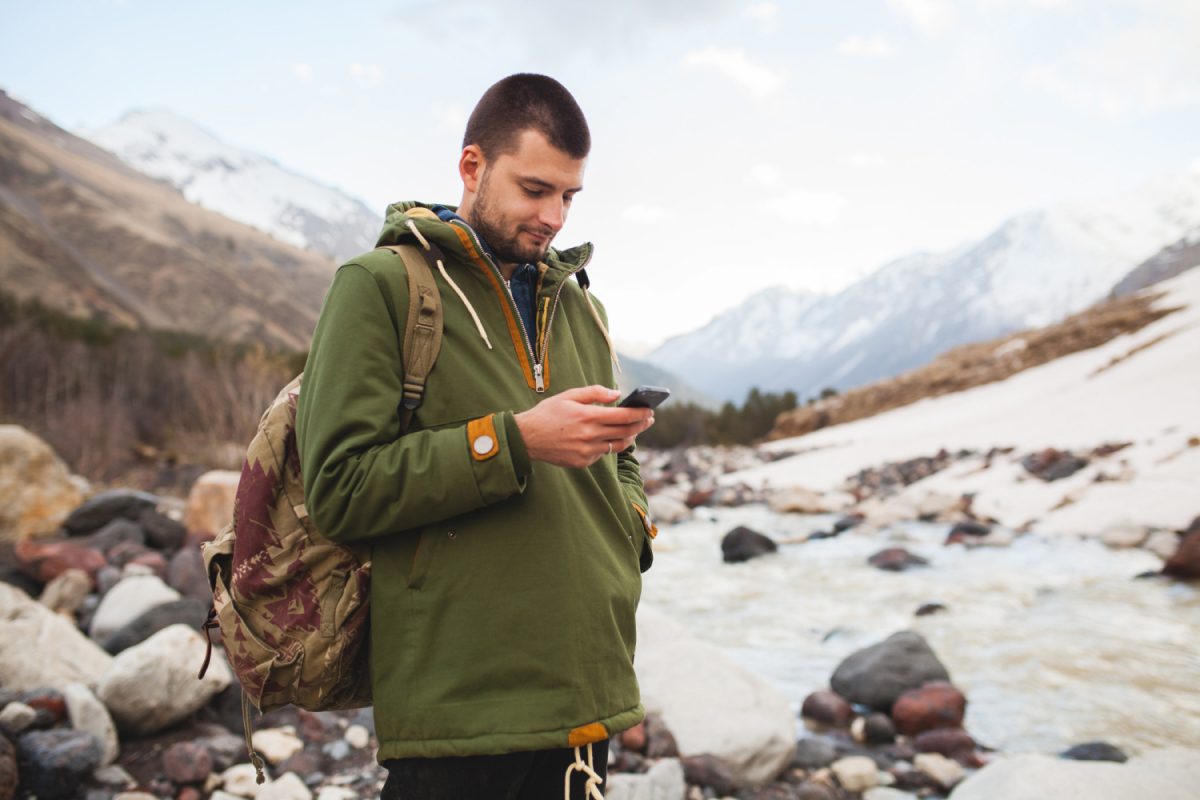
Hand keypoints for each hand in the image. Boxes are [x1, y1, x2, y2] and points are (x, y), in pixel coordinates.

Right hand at [514, 385, 655, 467]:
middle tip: (649, 419)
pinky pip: (602, 453)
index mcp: (588, 416)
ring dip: (629, 437)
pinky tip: (609, 438)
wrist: (527, 438)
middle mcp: (590, 435)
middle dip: (641, 424)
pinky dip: (608, 445)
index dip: (640, 413)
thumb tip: (616, 394)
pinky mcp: (582, 461)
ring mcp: (587, 451)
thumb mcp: (569, 395)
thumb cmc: (548, 413)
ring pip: (617, 445)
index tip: (650, 410)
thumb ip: (594, 393)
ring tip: (635, 430)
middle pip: (625, 431)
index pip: (623, 415)